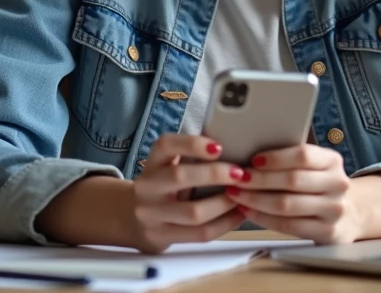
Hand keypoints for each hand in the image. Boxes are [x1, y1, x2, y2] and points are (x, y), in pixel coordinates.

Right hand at [130, 134, 248, 252]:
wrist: (137, 222)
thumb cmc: (166, 187)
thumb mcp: (170, 167)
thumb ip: (192, 157)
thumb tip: (236, 146)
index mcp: (152, 162)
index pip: (165, 145)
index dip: (192, 144)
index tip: (219, 148)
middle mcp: (147, 187)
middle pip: (180, 176)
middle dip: (215, 174)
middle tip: (240, 174)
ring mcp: (151, 215)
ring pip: (193, 212)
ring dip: (224, 203)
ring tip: (244, 195)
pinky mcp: (161, 237)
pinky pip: (200, 233)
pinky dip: (225, 224)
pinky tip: (239, 214)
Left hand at [224, 144, 363, 243]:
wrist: (349, 215)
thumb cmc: (319, 185)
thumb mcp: (315, 167)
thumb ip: (292, 160)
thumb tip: (250, 153)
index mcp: (333, 161)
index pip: (303, 155)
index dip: (276, 157)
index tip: (253, 159)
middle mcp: (337, 184)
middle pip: (292, 180)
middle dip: (259, 179)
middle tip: (237, 178)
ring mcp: (334, 210)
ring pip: (287, 204)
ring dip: (256, 199)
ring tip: (237, 195)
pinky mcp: (327, 232)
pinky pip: (288, 225)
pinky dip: (263, 218)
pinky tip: (248, 211)